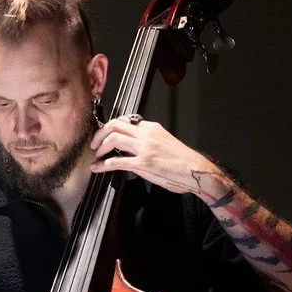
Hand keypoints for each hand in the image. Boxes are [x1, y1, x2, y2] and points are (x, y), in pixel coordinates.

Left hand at [88, 114, 230, 198]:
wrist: (197, 170)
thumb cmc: (183, 161)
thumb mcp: (164, 143)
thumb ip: (147, 142)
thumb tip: (132, 147)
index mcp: (152, 128)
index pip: (124, 121)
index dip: (109, 127)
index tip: (103, 134)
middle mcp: (147, 134)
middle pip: (114, 125)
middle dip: (99, 134)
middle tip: (94, 144)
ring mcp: (145, 148)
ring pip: (113, 138)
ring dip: (100, 147)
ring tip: (96, 155)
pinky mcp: (144, 163)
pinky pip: (117, 161)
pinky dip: (103, 164)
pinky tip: (98, 168)